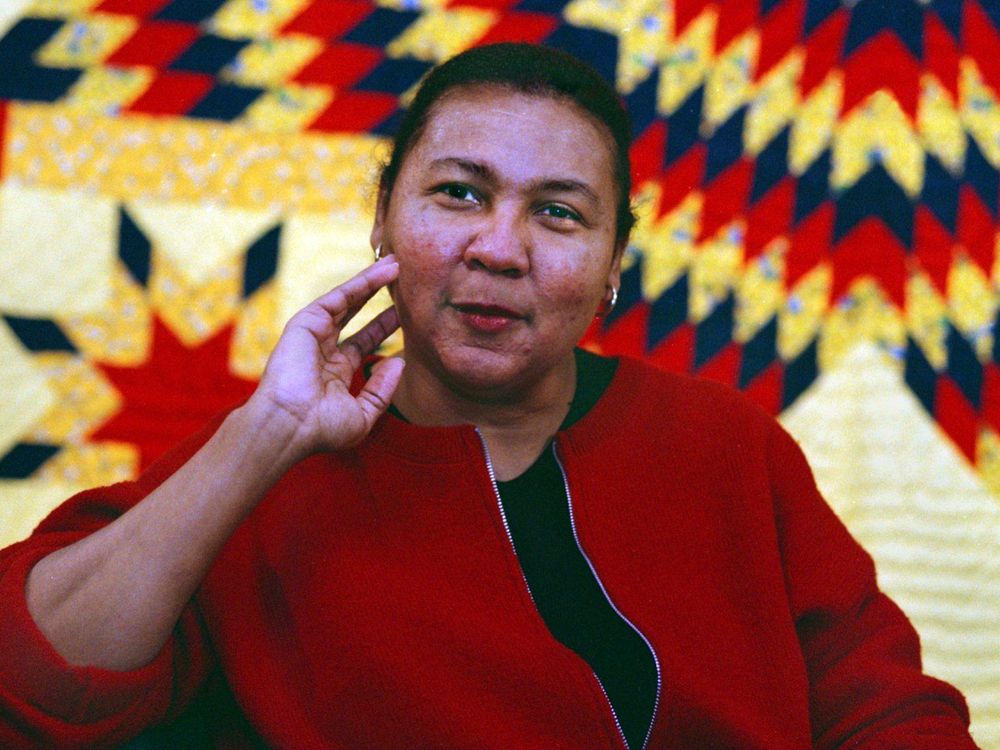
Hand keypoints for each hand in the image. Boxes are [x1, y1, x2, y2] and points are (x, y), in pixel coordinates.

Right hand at [249, 256, 403, 457]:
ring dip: (373, 281)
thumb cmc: (322, 428)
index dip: (383, 326)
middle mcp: (322, 350)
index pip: (363, 342)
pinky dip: (362, 283)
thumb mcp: (363, 414)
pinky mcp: (306, 322)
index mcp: (334, 372)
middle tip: (402, 279)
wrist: (290, 425)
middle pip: (356, 315)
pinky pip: (340, 297)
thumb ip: (382, 389)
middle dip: (378, 297)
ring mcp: (313, 334)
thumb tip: (399, 363)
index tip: (405, 313)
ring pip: (349, 300)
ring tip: (397, 264)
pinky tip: (384, 272)